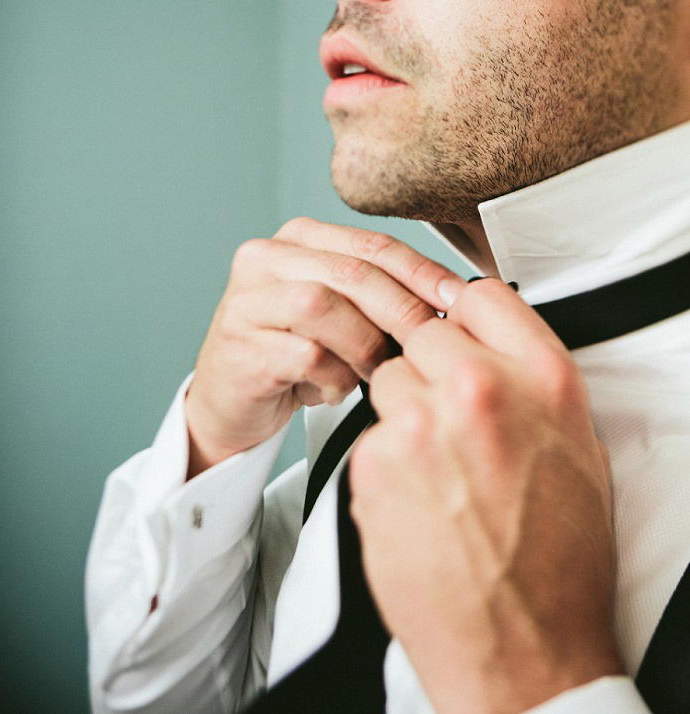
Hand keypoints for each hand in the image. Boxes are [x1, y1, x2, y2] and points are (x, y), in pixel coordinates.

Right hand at [185, 218, 462, 476]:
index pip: (373, 244)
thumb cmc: (294, 355)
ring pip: (323, 306)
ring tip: (374, 372)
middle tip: (431, 343)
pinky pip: (305, 355)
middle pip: (353, 271)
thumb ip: (381, 295)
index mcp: (299, 239)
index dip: (422, 271)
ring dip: (364, 345)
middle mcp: (266, 258)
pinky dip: (332, 378)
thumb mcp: (342, 314)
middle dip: (403, 309)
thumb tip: (454, 299)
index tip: (459, 299)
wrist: (231, 401)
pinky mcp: (240, 345)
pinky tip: (332, 389)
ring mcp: (247, 299)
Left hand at [349, 278, 623, 713]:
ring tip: (437, 469)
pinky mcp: (373, 466)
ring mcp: (417, 427)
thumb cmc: (556, 559)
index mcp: (538, 379)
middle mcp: (475, 392)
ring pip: (387, 383)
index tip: (455, 328)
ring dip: (403, 413)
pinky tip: (417, 500)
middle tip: (449, 420)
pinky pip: (368, 438)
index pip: (479, 296)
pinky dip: (384, 462)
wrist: (522, 648)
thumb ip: (529, 377)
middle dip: (429, 369)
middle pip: (422, 336)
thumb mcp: (577, 447)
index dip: (464, 316)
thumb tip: (491, 337)